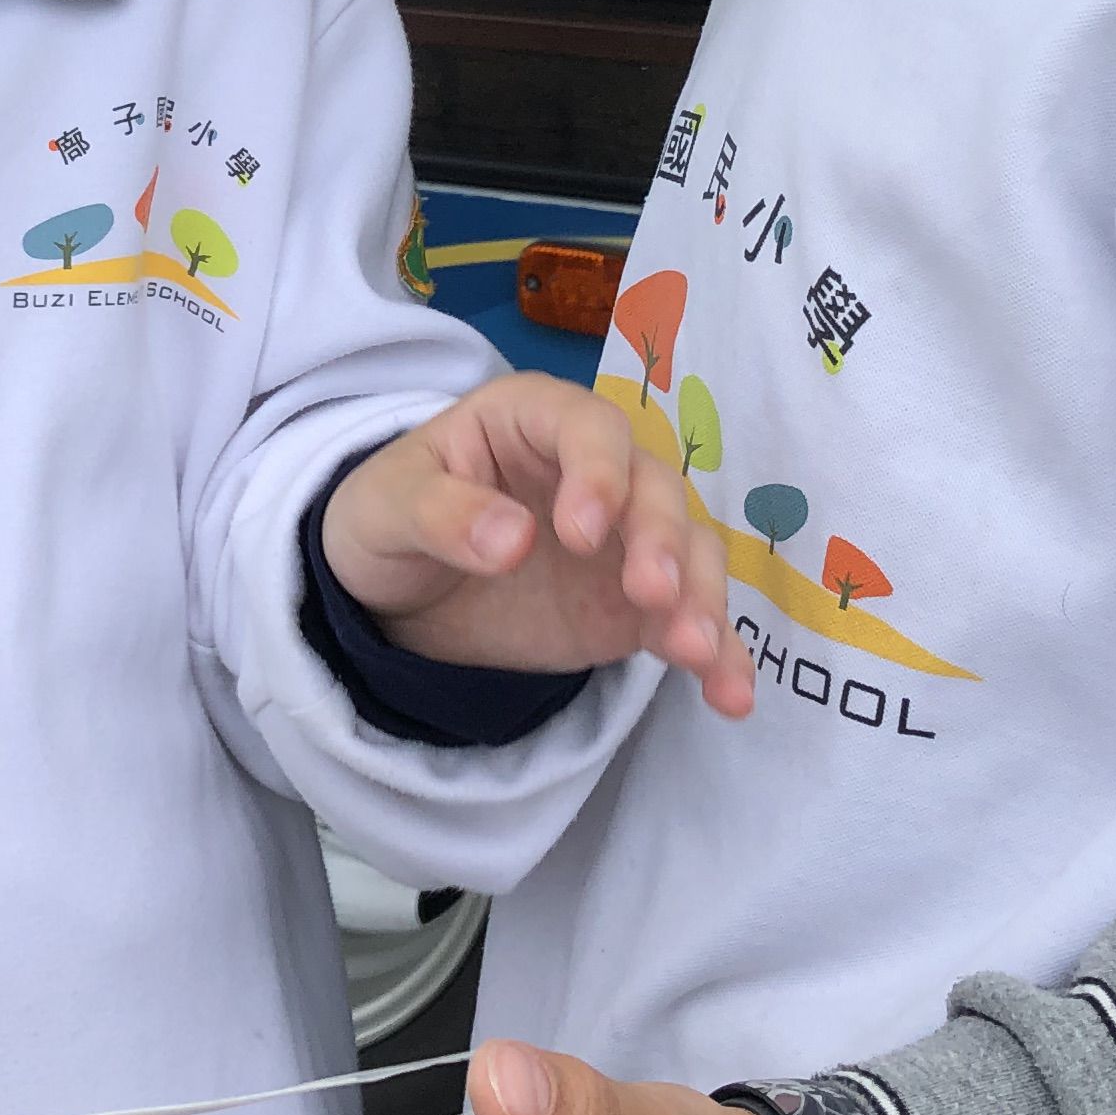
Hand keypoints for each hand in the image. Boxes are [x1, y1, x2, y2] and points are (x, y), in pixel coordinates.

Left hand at [324, 378, 750, 716]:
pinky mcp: (637, 605)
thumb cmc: (388, 517)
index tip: (582, 533)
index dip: (598, 472)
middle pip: (655, 488)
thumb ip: (442, 514)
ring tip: (694, 652)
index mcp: (533, 418)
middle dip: (662, 539)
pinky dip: (717, 655)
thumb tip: (513, 540)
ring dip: (701, 596)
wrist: (396, 592)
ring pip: (690, 550)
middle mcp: (596, 469)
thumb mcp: (386, 506)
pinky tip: (729, 696)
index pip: (588, 427)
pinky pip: (688, 622)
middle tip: (652, 594)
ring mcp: (625, 538)